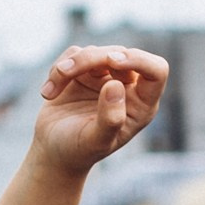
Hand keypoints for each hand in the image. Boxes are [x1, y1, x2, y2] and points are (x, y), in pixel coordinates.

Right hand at [32, 44, 168, 174]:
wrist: (54, 152)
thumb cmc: (79, 151)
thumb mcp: (95, 142)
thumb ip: (110, 119)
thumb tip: (115, 85)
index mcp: (141, 105)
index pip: (156, 70)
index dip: (139, 60)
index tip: (113, 61)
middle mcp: (127, 87)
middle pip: (120, 54)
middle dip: (91, 59)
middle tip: (65, 72)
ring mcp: (106, 77)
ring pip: (95, 52)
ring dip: (69, 66)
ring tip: (48, 93)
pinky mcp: (85, 72)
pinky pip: (74, 54)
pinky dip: (57, 70)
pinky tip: (48, 93)